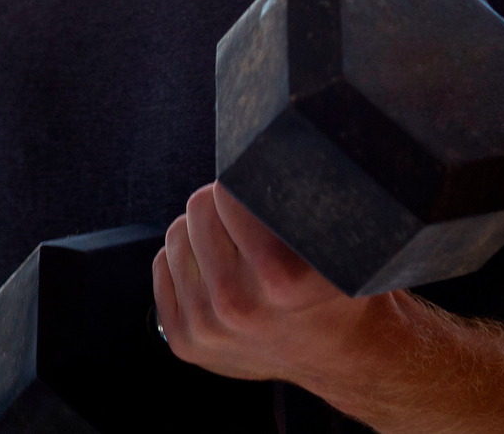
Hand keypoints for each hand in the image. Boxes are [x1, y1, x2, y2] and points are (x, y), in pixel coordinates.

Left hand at [151, 182, 387, 384]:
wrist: (342, 355)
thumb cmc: (339, 289)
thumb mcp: (337, 243)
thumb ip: (301, 201)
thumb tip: (261, 149)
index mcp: (280, 277)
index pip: (228, 192)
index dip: (245, 183)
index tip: (260, 189)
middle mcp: (239, 305)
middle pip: (198, 208)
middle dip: (222, 205)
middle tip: (250, 220)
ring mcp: (208, 328)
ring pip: (176, 235)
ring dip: (203, 234)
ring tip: (239, 251)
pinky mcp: (186, 342)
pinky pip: (161, 267)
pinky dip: (186, 263)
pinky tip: (221, 275)